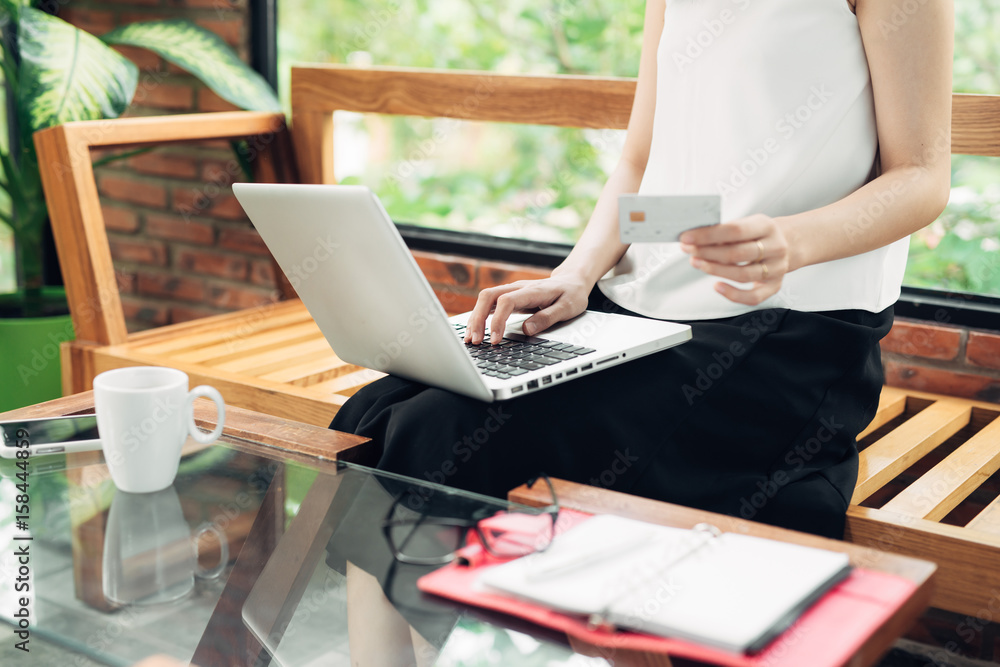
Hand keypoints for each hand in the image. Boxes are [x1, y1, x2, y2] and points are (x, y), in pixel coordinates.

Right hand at [464, 275, 591, 344]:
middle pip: (488, 296)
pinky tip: (476, 330)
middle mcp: (518, 288)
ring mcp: (512, 291)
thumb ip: (547, 318)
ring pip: (485, 299)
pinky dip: (480, 316)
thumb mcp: (568, 308)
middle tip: (475, 340)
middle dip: (477, 318)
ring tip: (471, 339)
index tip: (495, 339)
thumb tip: (527, 330)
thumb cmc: (571, 294)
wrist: (572, 280)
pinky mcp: (510, 296)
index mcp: (533, 290)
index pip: (507, 301)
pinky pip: (489, 303)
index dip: (498, 320)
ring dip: (475, 318)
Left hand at [679, 214, 790, 305]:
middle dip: (707, 252)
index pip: (734, 230)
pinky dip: (733, 294)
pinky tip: (717, 286)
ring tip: (697, 263)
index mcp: (766, 226)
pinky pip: (753, 297)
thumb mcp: (747, 223)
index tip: (687, 237)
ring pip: (742, 274)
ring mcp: (776, 268)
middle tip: (689, 250)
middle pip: (737, 254)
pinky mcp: (774, 286)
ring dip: (714, 270)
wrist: (789, 243)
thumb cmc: (760, 234)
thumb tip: (695, 238)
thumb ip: (726, 231)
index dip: (707, 235)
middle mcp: (775, 247)